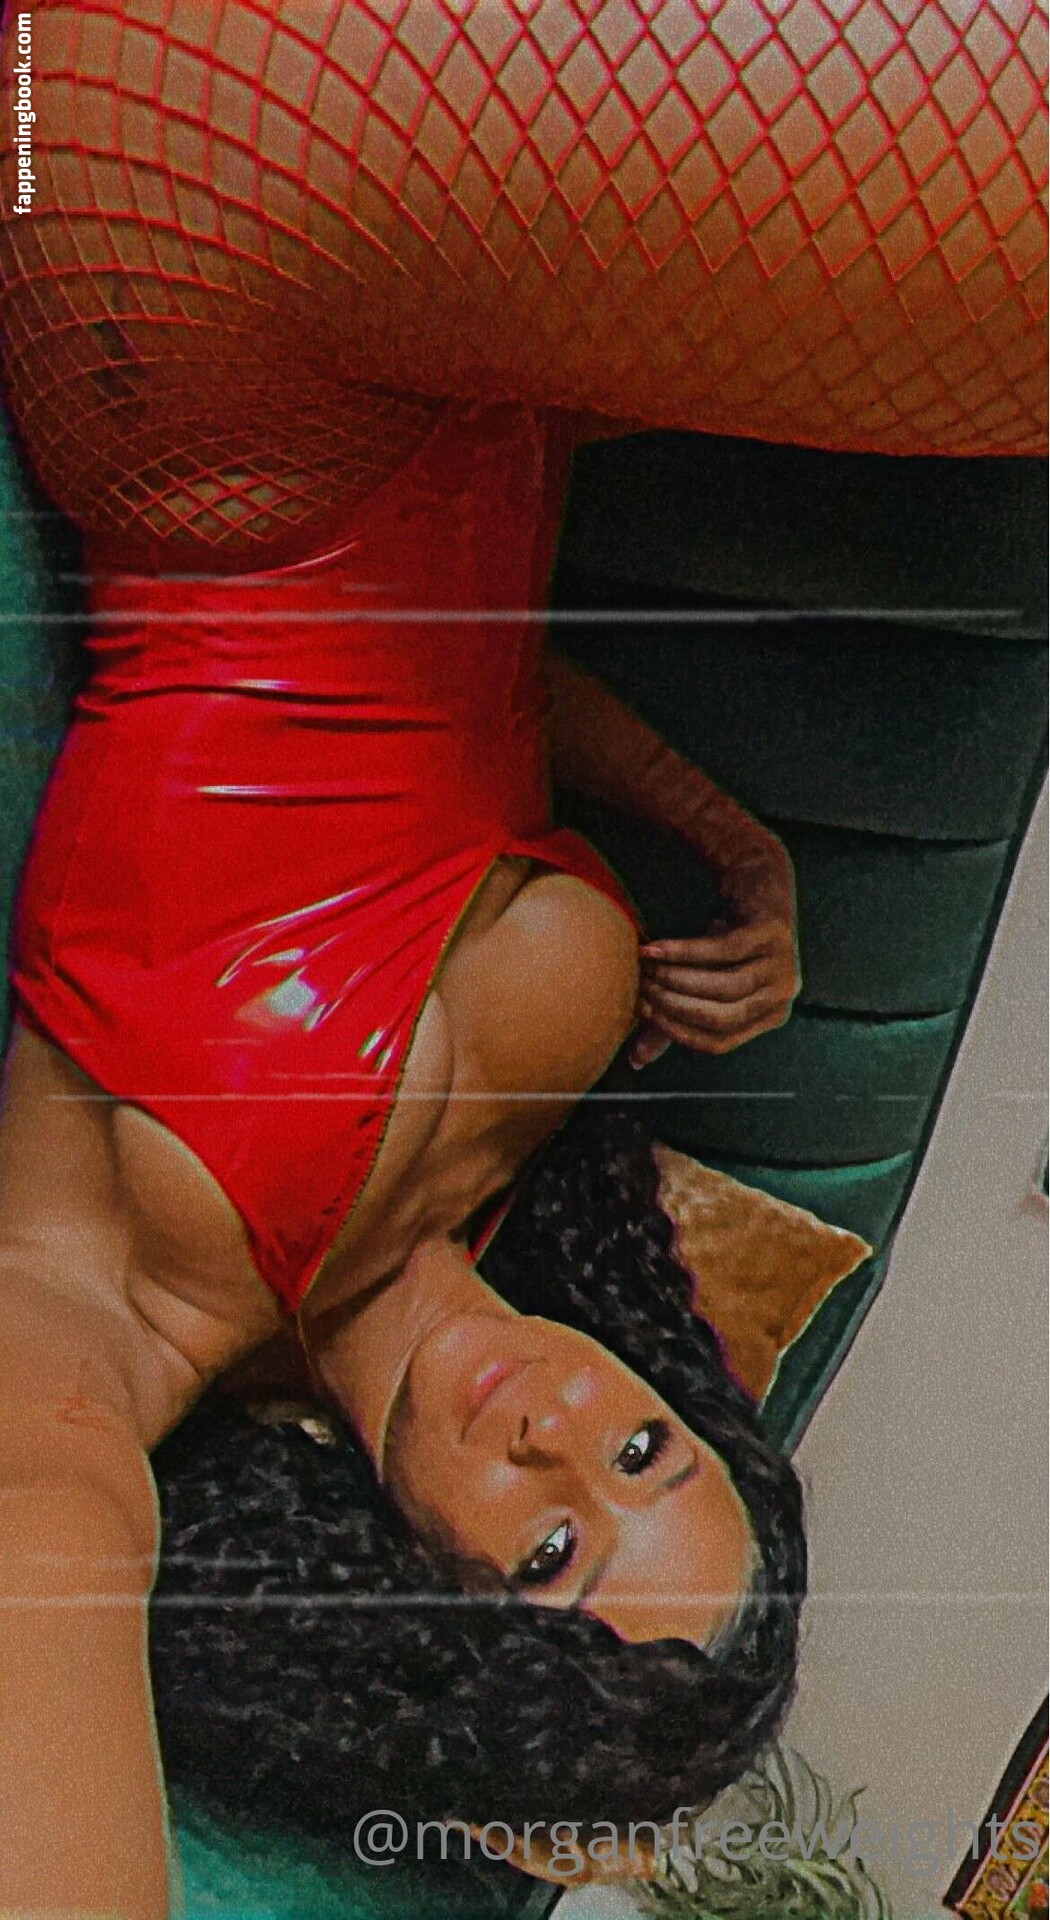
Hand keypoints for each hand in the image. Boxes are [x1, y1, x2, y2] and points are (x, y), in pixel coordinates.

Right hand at [630, 909, 799, 1067]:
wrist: (755, 884)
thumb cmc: (727, 943)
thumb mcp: (704, 985)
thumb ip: (675, 1019)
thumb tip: (636, 1062)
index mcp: (769, 1016)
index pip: (720, 1042)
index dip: (679, 1032)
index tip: (644, 1014)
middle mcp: (782, 995)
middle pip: (723, 1018)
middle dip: (676, 1007)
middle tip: (642, 992)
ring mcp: (783, 965)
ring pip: (725, 986)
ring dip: (678, 980)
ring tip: (646, 971)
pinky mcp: (773, 933)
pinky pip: (723, 950)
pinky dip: (684, 952)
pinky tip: (655, 950)